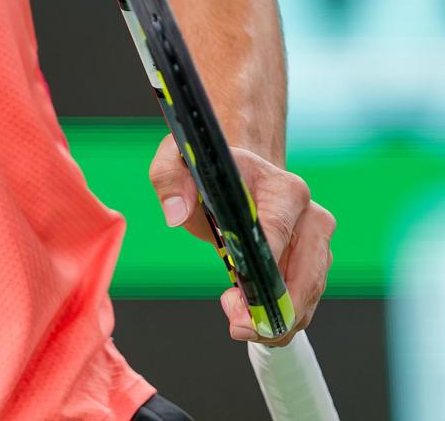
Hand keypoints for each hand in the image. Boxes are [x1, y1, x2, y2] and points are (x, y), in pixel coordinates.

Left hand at [147, 134, 334, 345]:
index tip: (236, 299)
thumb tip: (175, 213)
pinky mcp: (316, 261)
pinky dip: (283, 316)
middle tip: (239, 326)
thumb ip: (171, 179)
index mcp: (283, 188)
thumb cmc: (213, 169)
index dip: (259, 272)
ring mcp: (317, 241)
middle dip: (274, 308)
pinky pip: (306, 298)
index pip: (278, 234)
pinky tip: (257, 323)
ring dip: (278, 319)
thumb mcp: (179, 161)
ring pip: (309, 293)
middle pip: (305, 274)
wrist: (243, 171)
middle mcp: (311, 215)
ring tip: (242, 326)